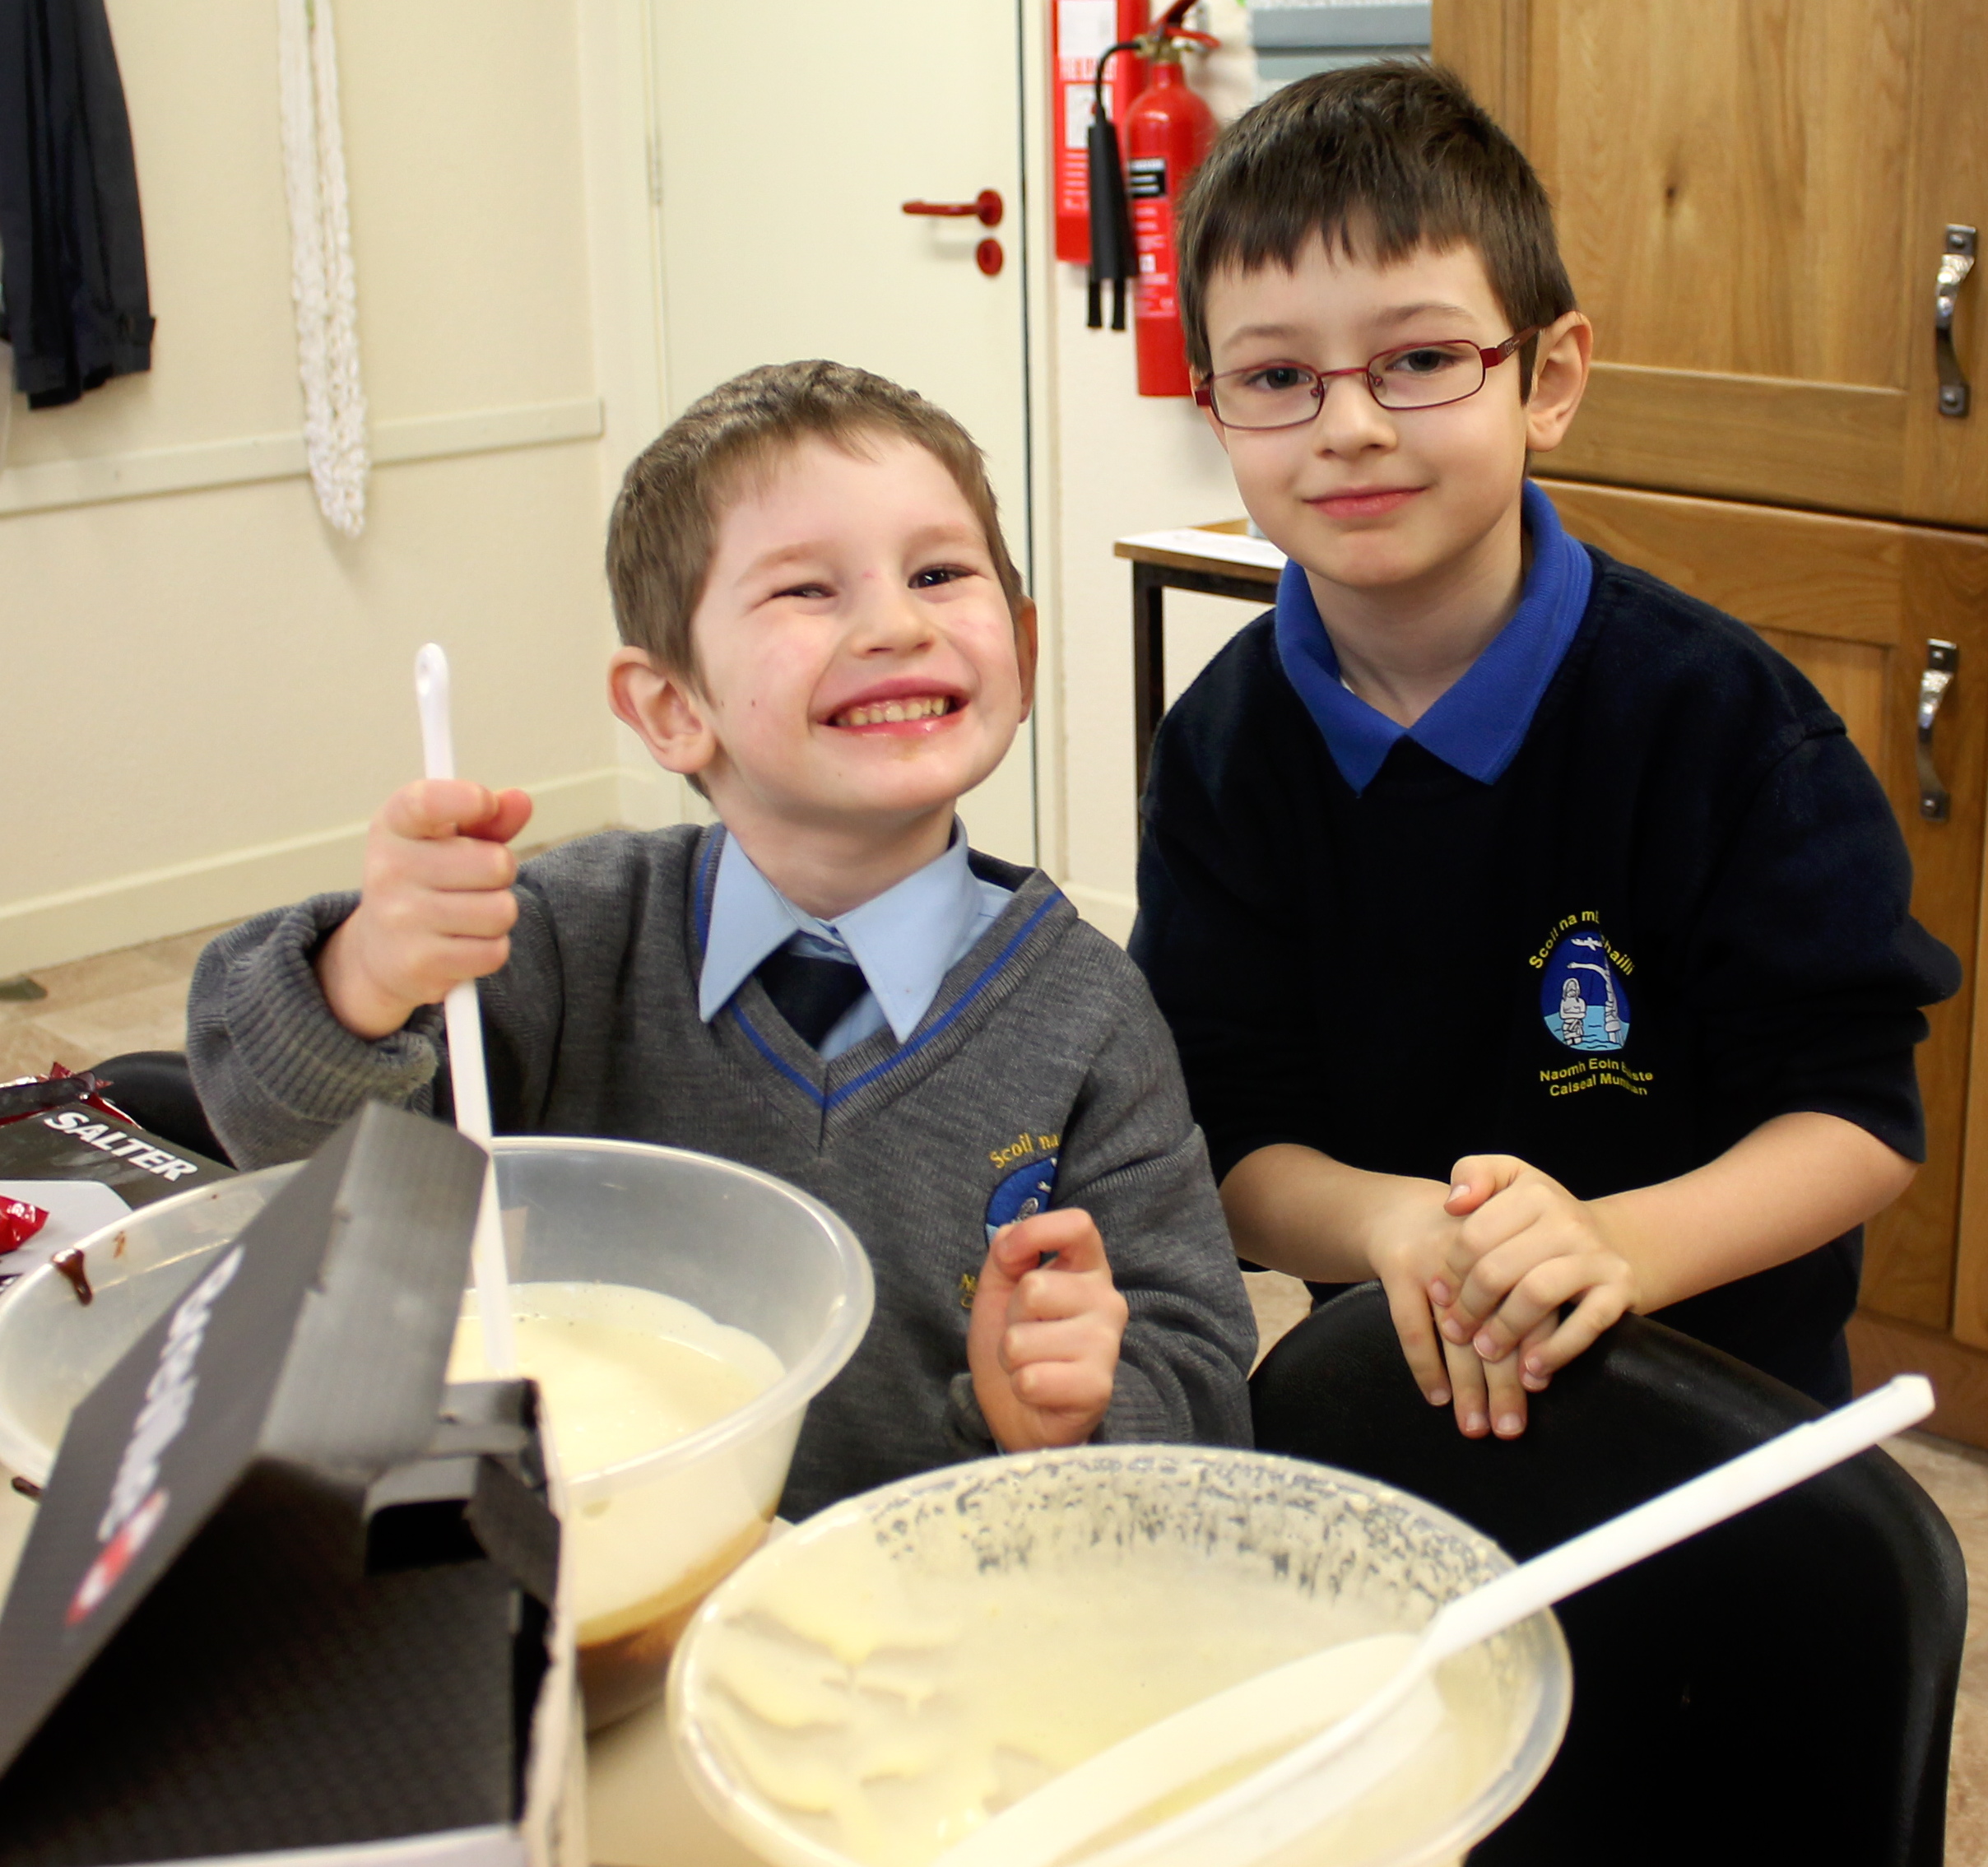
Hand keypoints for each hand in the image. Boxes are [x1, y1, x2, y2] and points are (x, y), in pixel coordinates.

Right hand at [316, 779, 532, 1038]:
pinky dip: (490, 950)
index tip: (485, 803)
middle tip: (474, 884)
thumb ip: (487, 821)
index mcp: (393, 827)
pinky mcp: (419, 963)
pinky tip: (461, 945)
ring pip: (502, 911)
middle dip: (500, 876)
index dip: (466, 798)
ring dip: (497, 916)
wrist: (379, 953)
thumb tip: (520, 801)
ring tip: (467, 916)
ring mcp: (400, 918)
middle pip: (497, 864)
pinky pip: (494, 951)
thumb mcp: (448, 842)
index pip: (427, 801)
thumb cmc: (426, 882)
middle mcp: (388, 870)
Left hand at [967, 1208, 1126, 1451]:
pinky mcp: (1097, 1388)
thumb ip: (1006, 1254)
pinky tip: (1041, 1390)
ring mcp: (1106, 1345)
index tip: (1011, 1257)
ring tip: (1033, 1364)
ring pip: (1022, 1339)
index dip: (1036, 1233)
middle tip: (1026, 1335)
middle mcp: (1108, 1301)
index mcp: (1088, 1270)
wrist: (1023, 1413)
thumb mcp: (1000, 1290)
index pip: (1078, 1225)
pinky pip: (1031, 1378)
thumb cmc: (1019, 1344)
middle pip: (1035, 1287)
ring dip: (1012, 1358)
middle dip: (1012, 1318)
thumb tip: (1011, 1239)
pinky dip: (1021, 1387)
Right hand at [1364, 1179, 1544, 1440]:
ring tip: (1476, 1427)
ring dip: (1467, 1387)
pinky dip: (1425, 1365)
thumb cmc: (1465, 1252)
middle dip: (1503, 1385)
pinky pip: (1411, 1326)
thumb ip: (1528, 1298)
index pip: (1531, 1307)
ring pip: (1455, 1335)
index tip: (1538, 1390)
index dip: (1535, 1350)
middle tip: (1510, 1430)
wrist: (1404, 1214)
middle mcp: (1476, 1257)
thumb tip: (1543, 1366)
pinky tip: (1438, 1397)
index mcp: (1512, 1250)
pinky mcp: (1399, 1268)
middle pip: (1495, 1329)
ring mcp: (1435, 1263)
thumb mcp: (1501, 1256)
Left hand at [1430, 1154, 1641, 1387]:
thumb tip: (1452, 1203)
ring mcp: (1597, 1254)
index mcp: (1532, 1192)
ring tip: (1486, 1351)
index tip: (1437, 1297)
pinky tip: (1532, 1370)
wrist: (1610, 1242)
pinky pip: (1586, 1324)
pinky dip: (1555, 1351)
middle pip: (1499, 1268)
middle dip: (1469, 1308)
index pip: (1474, 1236)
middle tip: (1455, 1332)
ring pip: (1536, 1294)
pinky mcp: (1621, 1287)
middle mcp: (1567, 1219)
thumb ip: (1474, 1174)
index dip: (1450, 1272)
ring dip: (1504, 1330)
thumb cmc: (1541, 1221)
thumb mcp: (1509, 1181)